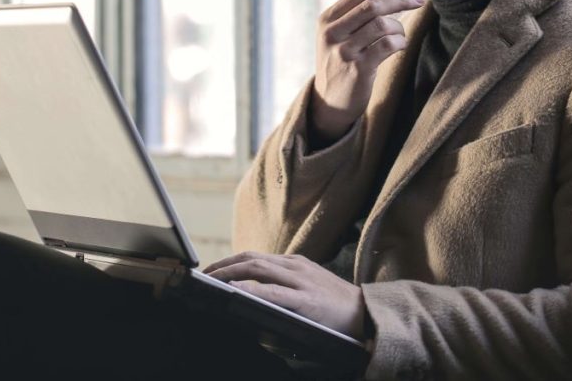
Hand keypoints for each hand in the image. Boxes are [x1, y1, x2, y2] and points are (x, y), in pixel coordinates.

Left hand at [203, 251, 367, 339]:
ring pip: (258, 269)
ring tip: (210, 283)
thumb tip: (254, 294)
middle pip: (251, 258)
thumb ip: (285, 287)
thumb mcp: (309, 287)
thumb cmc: (337, 306)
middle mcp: (295, 266)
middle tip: (203, 277)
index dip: (230, 260)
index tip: (211, 269)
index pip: (255, 256)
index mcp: (295, 263)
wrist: (369, 315)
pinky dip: (252, 290)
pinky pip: (274, 292)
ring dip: (229, 274)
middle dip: (223, 266)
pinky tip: (236, 292)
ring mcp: (301, 281)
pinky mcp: (307, 300)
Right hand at [309, 0, 423, 143]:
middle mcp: (332, 32)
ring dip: (399, 27)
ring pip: (382, 24)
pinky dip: (400, 42)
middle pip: (373, 5)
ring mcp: (344, 51)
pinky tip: (399, 46)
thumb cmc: (340, 62)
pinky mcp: (357, 68)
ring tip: (400, 34)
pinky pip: (388, 45)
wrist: (330, 101)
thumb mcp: (337, 36)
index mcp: (327, 19)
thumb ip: (354, 14)